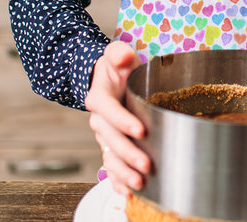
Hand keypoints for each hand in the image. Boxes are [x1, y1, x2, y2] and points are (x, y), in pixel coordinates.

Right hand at [85, 41, 149, 194]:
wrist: (106, 79)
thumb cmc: (117, 68)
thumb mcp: (116, 55)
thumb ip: (118, 53)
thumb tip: (122, 57)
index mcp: (99, 97)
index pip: (109, 110)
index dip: (123, 121)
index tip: (141, 130)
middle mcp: (99, 120)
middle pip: (111, 140)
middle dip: (128, 154)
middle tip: (146, 165)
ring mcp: (104, 136)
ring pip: (109, 158)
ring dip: (123, 172)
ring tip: (140, 184)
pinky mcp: (110, 146)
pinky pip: (110, 166)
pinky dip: (117, 180)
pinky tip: (127, 192)